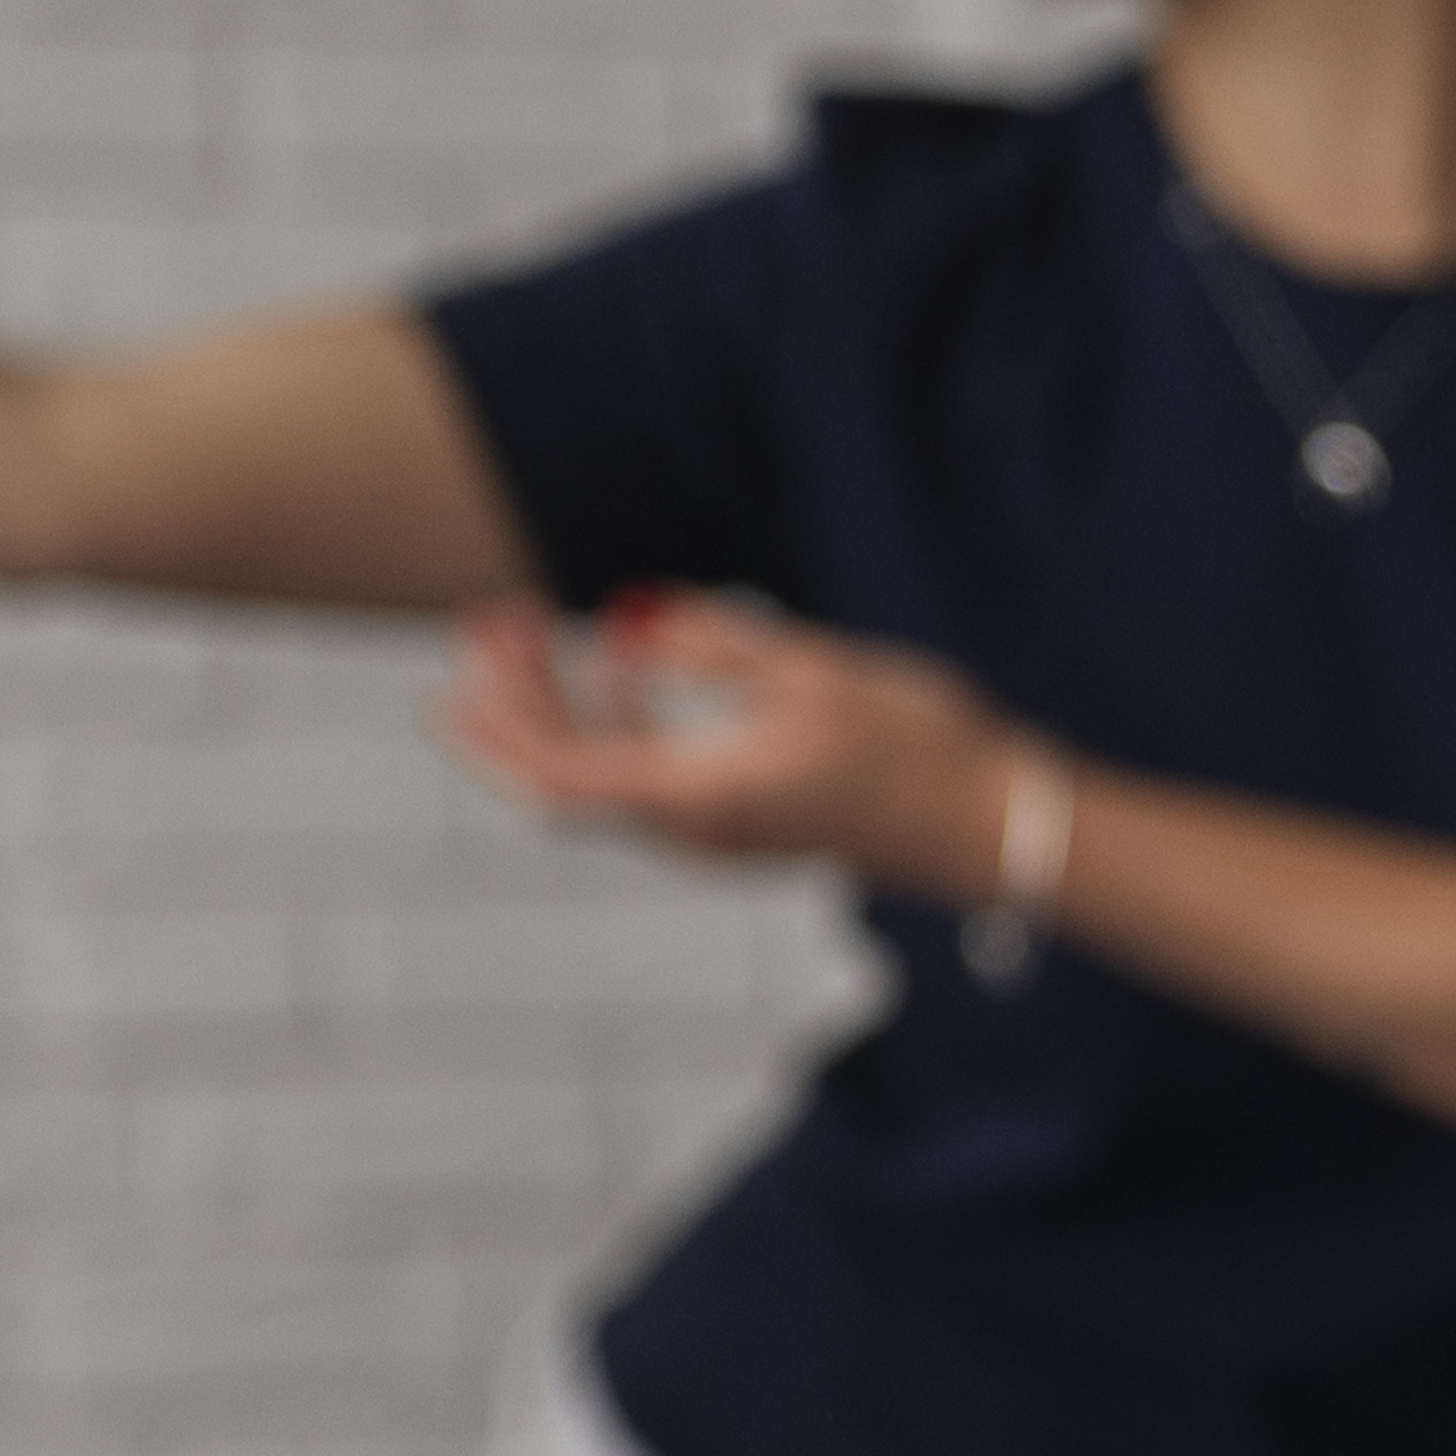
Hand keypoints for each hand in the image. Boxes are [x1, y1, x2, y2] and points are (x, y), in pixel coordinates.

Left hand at [435, 594, 1021, 891]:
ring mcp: (713, 834)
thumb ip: (716, 645)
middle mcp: (692, 832)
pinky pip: (642, 776)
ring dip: (556, 706)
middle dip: (510, 703)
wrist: (990, 824)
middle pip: (560, 779)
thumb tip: (639, 621)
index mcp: (701, 798)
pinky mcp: (738, 824)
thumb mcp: (812, 671)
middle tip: (494, 620)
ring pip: (597, 776)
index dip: (497, 721)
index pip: (557, 772)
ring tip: (540, 628)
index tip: (466, 658)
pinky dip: (611, 720)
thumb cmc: (914, 748)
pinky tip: (626, 664)